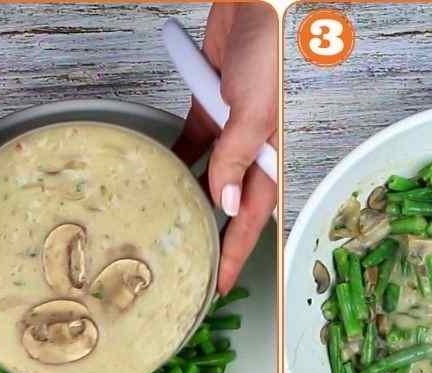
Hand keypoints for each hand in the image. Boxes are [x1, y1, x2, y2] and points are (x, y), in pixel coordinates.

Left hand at [174, 2, 277, 293]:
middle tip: (188, 268)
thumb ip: (236, 155)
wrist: (254, 2)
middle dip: (211, 236)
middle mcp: (252, 146)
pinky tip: (158, 176)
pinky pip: (192, 141)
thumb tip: (224, 203)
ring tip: (167, 229)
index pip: (253, 216)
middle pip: (229, 202)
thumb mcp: (255, 108)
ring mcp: (229, 126)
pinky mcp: (209, 104)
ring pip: (207, 175)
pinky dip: (176, 158)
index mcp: (272, 153)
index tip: (220, 285)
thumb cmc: (269, 48)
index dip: (236, 252)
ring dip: (188, 199)